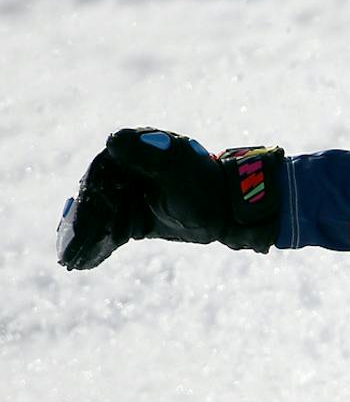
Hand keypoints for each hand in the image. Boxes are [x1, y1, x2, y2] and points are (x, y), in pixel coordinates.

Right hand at [58, 128, 282, 270]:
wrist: (228, 210)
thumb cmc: (205, 185)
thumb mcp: (178, 169)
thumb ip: (150, 155)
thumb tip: (115, 139)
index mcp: (130, 152)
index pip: (101, 176)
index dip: (92, 198)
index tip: (83, 219)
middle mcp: (123, 171)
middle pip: (96, 199)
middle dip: (84, 224)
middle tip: (69, 249)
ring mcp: (126, 195)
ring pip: (100, 218)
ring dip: (85, 238)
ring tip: (69, 260)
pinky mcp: (133, 217)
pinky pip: (110, 232)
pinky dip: (98, 245)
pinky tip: (82, 262)